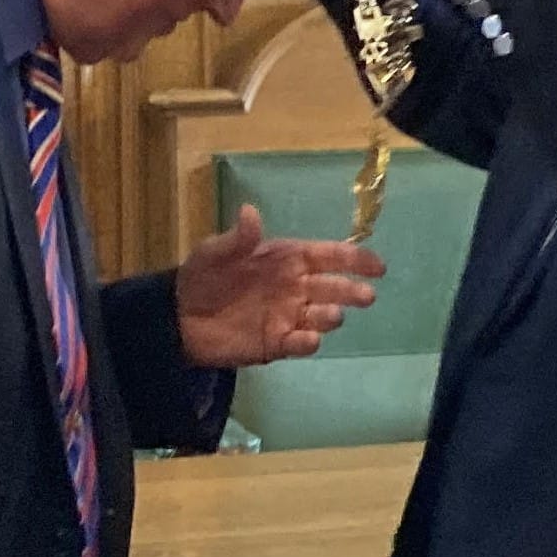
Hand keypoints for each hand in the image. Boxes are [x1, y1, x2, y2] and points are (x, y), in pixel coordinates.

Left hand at [177, 204, 384, 367]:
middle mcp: (295, 287)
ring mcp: (289, 317)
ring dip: (331, 316)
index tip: (378, 266)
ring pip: (323, 317)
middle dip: (353, 291)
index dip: (355, 259)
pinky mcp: (277, 344)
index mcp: (287, 259)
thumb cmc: (202, 277)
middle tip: (366, 296)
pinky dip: (307, 342)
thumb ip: (237, 238)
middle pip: (335, 288)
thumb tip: (251, 212)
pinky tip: (307, 338)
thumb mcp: (214, 252)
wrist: (179, 318)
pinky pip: (300, 344)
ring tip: (329, 314)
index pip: (329, 256)